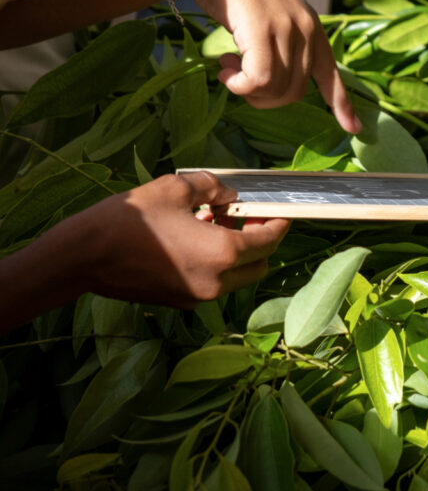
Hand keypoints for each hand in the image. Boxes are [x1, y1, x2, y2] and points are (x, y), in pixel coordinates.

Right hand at [64, 171, 288, 307]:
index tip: (281, 212)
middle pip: (259, 265)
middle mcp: (217, 282)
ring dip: (236, 254)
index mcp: (222, 254)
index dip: (279, 224)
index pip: (269, 241)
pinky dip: (216, 265)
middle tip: (244, 217)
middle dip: (259, 241)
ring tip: (214, 223)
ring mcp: (199, 297)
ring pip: (237, 277)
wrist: (82, 256)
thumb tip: (229, 195)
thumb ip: (212, 188)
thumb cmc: (129, 219)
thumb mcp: (174, 188)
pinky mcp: (181, 302)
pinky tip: (195, 240)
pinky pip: (213, 284)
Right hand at [177, 0, 360, 131]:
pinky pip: (260, 80)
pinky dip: (239, 85)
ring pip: (277, 89)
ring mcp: (288, 30)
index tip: (355, 129)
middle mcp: (306, 30)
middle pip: (295, 92)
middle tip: (238, 80)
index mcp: (312, 28)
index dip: (342, 104)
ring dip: (247, 90)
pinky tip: (224, 68)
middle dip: (265, 98)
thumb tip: (271, 85)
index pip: (332, 74)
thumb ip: (281, 45)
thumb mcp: (270, 18)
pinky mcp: (265, 31)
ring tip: (228, 69)